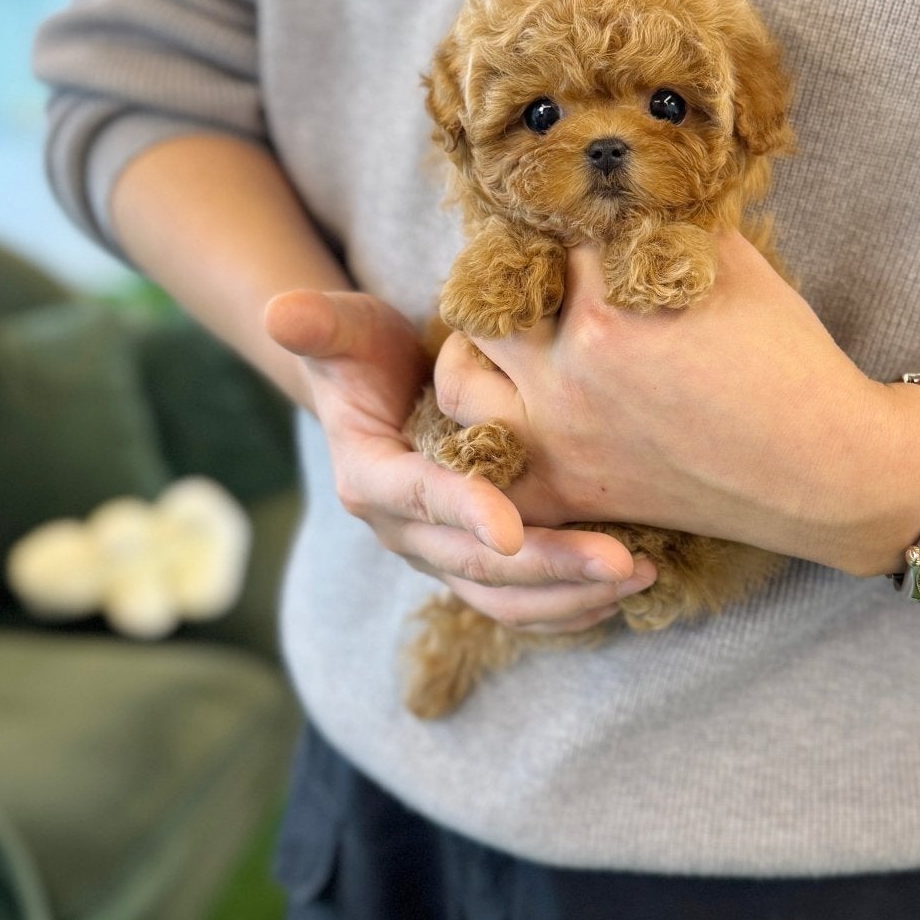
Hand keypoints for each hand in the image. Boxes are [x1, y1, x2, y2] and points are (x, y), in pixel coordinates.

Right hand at [262, 289, 655, 630]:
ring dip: (569, 597)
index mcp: (370, 478)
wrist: (375, 394)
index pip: (417, 499)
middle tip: (620, 562)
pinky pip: (518, 607)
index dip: (462, 512)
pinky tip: (622, 592)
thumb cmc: (365, 352)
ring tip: (639, 577)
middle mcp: (402, 530)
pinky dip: (566, 607)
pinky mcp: (471, 565)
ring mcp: (438, 554)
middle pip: (474, 565)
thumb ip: (318, 324)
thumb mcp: (342, 329)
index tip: (511, 528)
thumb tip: (280, 312)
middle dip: (548, 567)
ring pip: (502, 598)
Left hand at [433, 232, 919, 574]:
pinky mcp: (568, 490)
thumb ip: (664, 218)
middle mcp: (569, 369)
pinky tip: (500, 419)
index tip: (559, 208)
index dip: (553, 216)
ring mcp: (559, 436)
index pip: (544, 233)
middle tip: (522, 271)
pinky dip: (479, 446)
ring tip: (495, 341)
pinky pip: (487, 468)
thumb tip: (625, 177)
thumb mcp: (731, 263)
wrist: (825, 469)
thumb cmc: (790, 360)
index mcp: (607, 303)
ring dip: (471, 353)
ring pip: (459, 382)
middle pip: (484, 298)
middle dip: (500, 276)